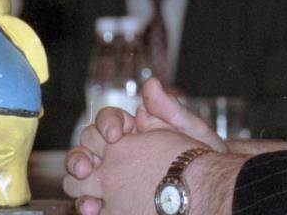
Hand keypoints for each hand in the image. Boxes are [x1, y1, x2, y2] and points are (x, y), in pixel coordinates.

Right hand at [64, 79, 225, 213]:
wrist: (209, 188)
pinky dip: (87, 203)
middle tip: (87, 167)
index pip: (106, 119)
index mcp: (132, 129)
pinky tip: (93, 208)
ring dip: (77, 179)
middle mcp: (117, 151)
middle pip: (86, 146)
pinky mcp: (112, 200)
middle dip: (82, 154)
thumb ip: (169, 109)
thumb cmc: (201, 157)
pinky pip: (91, 199)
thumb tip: (151, 84)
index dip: (106, 124)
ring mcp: (112, 176)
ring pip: (81, 173)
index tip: (115, 135)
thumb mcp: (189, 131)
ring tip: (87, 187)